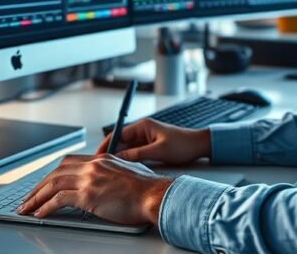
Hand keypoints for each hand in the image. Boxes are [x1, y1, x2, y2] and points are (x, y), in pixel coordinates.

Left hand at [16, 153, 172, 224]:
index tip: (45, 183)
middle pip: (57, 172)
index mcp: (102, 159)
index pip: (69, 162)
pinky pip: (59, 200)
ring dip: (37, 197)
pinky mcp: (88, 195)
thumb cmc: (147, 188)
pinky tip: (40, 213)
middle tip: (29, 196)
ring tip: (27, 207)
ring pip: (53, 184)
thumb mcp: (129, 171)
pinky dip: (46, 207)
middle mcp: (93, 166)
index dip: (53, 173)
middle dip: (39, 185)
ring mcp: (89, 179)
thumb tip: (106, 182)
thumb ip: (113, 172)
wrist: (154, 194)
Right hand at [95, 118, 210, 164]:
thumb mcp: (157, 151)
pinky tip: (124, 171)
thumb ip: (136, 155)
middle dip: (111, 153)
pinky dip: (129, 160)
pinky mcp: (151, 146)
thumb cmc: (182, 145)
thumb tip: (117, 158)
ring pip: (127, 149)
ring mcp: (146, 139)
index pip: (118, 134)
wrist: (198, 146)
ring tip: (110, 171)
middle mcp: (142, 130)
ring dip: (120, 158)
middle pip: (120, 142)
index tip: (97, 156)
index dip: (106, 145)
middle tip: (101, 168)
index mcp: (143, 126)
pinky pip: (135, 153)